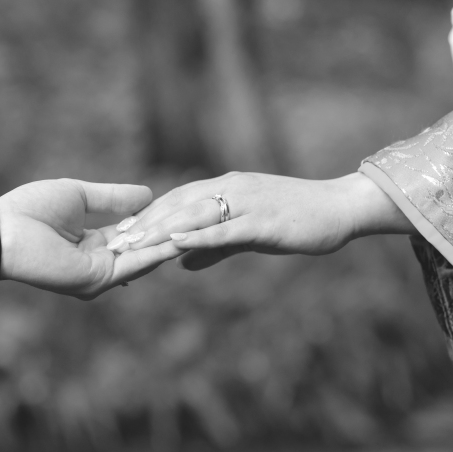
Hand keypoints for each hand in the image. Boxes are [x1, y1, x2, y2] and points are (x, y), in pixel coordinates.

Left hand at [0, 179, 185, 298]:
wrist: (5, 230)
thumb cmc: (33, 209)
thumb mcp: (82, 196)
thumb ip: (114, 198)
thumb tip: (149, 194)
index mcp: (90, 242)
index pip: (132, 233)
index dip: (155, 220)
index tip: (181, 208)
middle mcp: (97, 261)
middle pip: (141, 248)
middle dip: (168, 234)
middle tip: (201, 221)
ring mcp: (98, 274)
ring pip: (142, 259)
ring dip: (168, 244)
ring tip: (199, 230)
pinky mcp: (96, 280)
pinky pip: (132, 265)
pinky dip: (154, 254)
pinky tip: (177, 240)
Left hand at [111, 172, 414, 269]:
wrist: (339, 209)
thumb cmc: (294, 220)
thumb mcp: (247, 236)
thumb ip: (214, 248)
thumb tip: (181, 263)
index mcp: (225, 188)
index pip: (177, 200)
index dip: (148, 216)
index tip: (120, 233)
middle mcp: (230, 188)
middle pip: (178, 204)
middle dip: (144, 223)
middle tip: (114, 241)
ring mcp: (246, 202)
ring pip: (196, 213)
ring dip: (162, 228)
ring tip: (133, 244)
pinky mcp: (263, 220)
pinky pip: (226, 228)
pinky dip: (199, 235)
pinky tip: (177, 243)